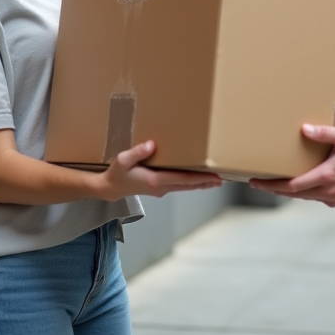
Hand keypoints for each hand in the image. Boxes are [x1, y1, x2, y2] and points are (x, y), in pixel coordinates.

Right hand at [94, 140, 222, 199]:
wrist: (110, 188)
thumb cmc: (117, 173)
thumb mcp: (123, 160)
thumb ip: (137, 152)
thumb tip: (152, 145)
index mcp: (155, 180)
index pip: (184, 179)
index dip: (201, 178)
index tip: (215, 177)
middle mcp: (161, 187)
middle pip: (189, 185)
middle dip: (206, 182)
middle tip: (223, 178)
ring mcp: (161, 189)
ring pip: (186, 186)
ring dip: (201, 183)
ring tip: (216, 179)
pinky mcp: (160, 188)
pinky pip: (180, 185)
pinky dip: (191, 182)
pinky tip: (198, 178)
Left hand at [249, 124, 334, 206]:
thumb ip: (325, 133)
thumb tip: (305, 130)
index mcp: (326, 176)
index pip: (292, 186)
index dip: (272, 186)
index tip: (257, 182)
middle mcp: (328, 191)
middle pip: (294, 194)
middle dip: (274, 189)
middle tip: (258, 183)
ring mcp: (333, 198)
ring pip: (304, 197)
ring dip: (288, 191)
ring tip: (274, 183)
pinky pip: (315, 197)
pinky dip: (304, 192)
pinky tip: (300, 183)